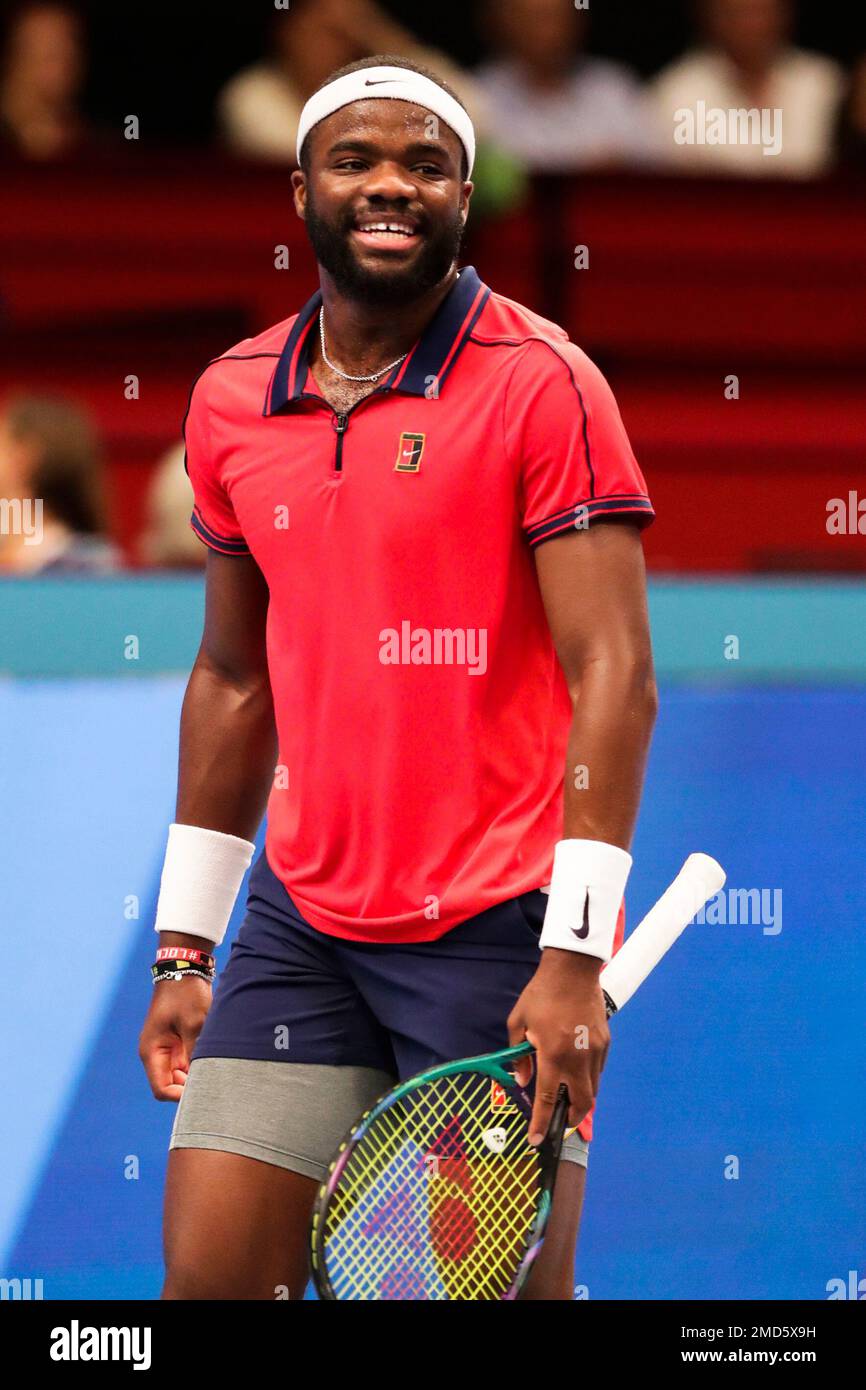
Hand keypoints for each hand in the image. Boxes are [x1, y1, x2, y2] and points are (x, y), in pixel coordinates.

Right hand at [138, 977, 211, 1100]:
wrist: (186, 968)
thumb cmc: (186, 994)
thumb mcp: (194, 1024)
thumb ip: (195, 1053)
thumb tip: (202, 1079)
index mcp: (151, 1051)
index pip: (161, 1089)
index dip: (181, 1095)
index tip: (203, 1088)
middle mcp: (156, 1053)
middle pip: (172, 1085)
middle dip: (191, 1085)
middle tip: (214, 1078)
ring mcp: (167, 1048)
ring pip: (182, 1075)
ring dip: (197, 1073)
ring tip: (216, 1064)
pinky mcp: (178, 1041)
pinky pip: (188, 1062)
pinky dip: (199, 1062)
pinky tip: (214, 1055)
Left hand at [507, 948, 609, 1143]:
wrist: (572, 970)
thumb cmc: (541, 994)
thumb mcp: (518, 1021)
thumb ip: (519, 1055)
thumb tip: (523, 1080)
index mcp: (553, 1054)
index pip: (546, 1099)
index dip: (540, 1124)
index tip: (535, 1140)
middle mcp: (577, 1059)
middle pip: (581, 1104)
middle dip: (570, 1119)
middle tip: (559, 1121)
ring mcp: (595, 1052)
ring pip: (593, 1089)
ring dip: (580, 1099)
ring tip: (567, 1096)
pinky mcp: (606, 1043)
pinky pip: (598, 1071)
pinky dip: (588, 1079)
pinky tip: (576, 1071)